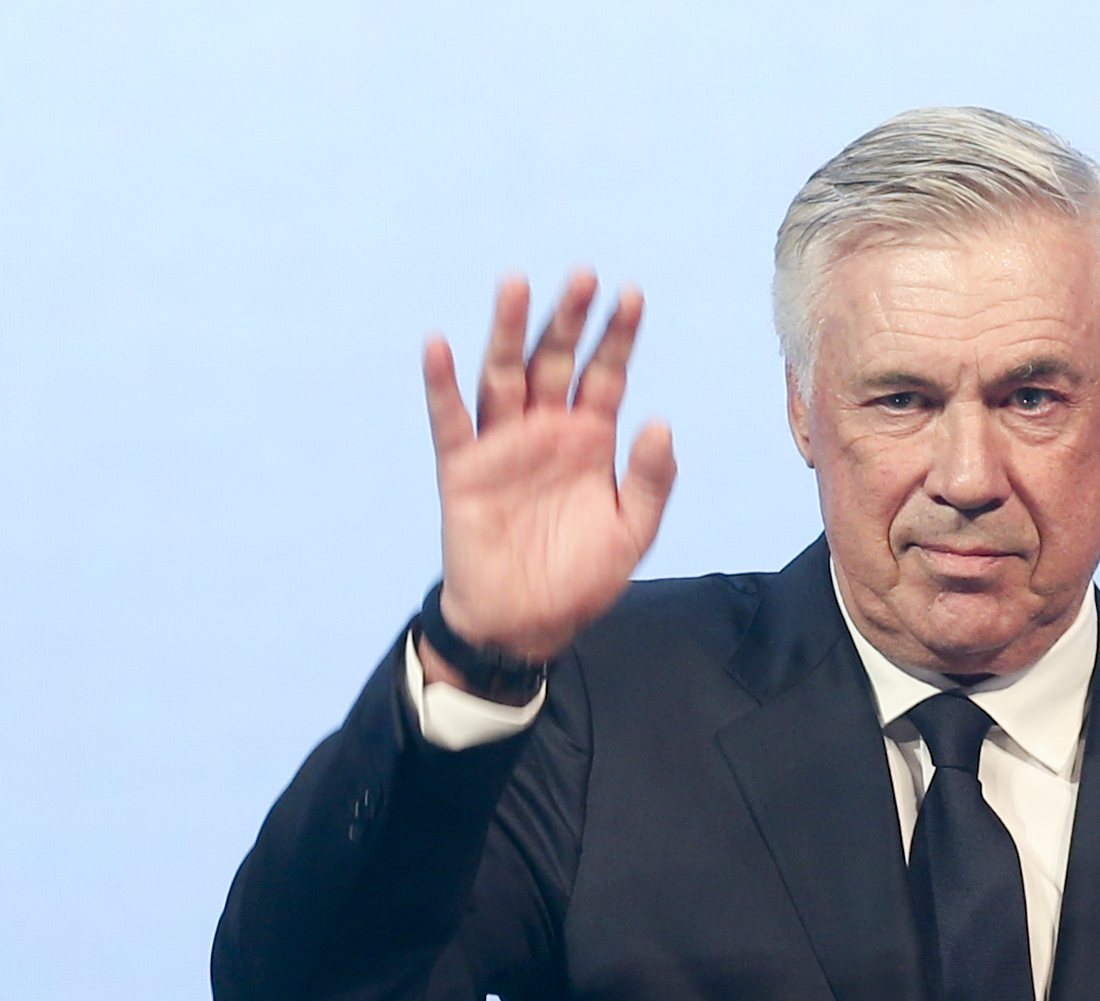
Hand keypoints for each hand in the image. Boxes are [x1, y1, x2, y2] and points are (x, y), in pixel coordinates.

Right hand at [420, 271, 678, 678]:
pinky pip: (450, 421)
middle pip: (555, 360)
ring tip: (516, 285)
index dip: (617, 336)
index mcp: (589, 438)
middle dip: (569, 319)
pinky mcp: (464, 470)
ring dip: (509, 331)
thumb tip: (662, 423)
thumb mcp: (632, 533)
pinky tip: (437, 345)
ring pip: (503, 375)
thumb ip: (651, 481)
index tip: (631, 295)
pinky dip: (441, 384)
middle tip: (584, 276)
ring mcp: (502, 445)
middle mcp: (545, 429)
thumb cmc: (580, 578)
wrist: (526, 625)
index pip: (605, 373)